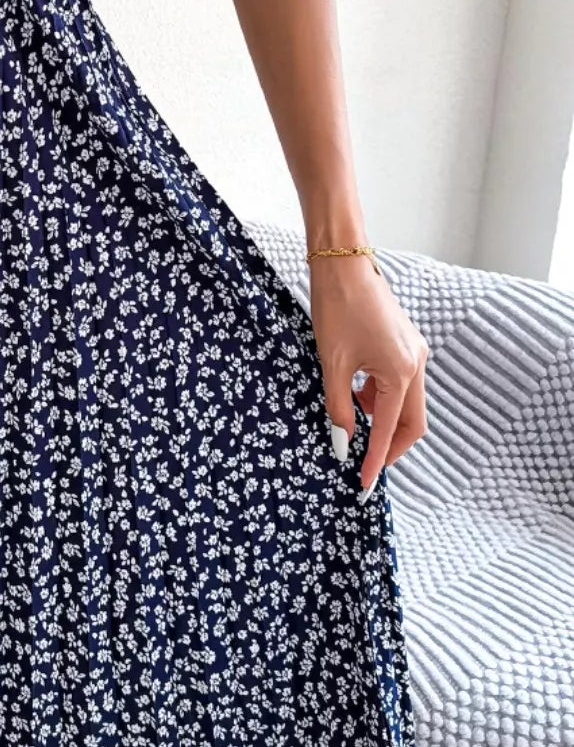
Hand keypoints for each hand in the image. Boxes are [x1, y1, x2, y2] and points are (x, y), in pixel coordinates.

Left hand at [308, 253, 428, 489]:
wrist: (342, 262)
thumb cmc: (335, 307)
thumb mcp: (331, 363)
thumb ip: (338, 407)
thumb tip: (342, 443)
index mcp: (401, 372)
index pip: (390, 430)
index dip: (376, 460)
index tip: (363, 484)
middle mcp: (417, 364)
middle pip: (412, 422)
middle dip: (390, 446)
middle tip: (364, 464)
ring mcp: (415, 353)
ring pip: (406, 403)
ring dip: (382, 419)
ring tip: (349, 420)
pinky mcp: (406, 344)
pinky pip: (399, 383)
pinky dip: (379, 398)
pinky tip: (354, 395)